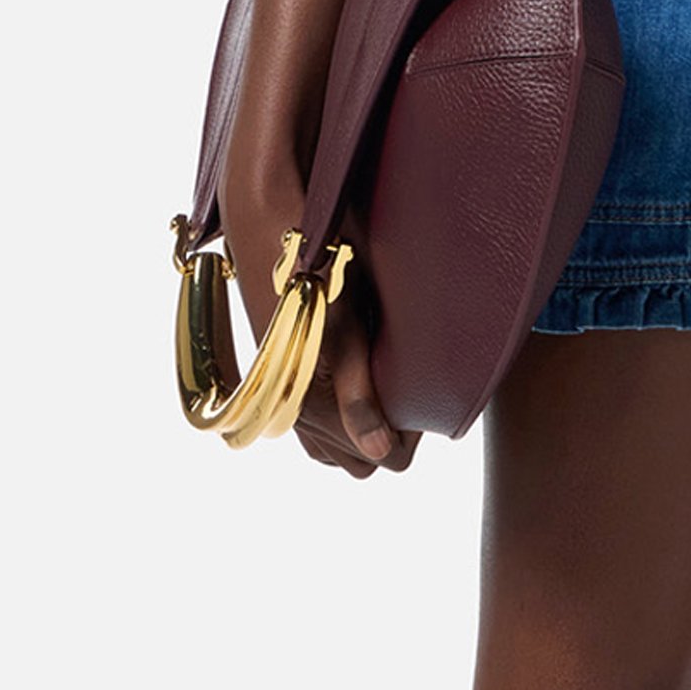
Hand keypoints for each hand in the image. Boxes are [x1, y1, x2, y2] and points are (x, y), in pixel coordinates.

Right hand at [218, 175, 420, 477]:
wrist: (266, 228)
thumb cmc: (315, 272)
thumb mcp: (347, 329)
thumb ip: (362, 396)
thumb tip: (380, 452)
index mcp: (310, 408)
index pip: (380, 459)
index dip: (410, 436)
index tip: (424, 396)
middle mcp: (290, 414)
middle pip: (356, 461)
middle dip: (387, 434)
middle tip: (407, 383)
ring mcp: (279, 400)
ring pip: (331, 448)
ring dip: (359, 426)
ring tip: (384, 375)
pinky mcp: (272, 381)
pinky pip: (310, 427)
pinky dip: (335, 415)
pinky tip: (354, 373)